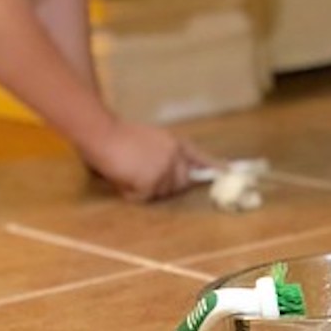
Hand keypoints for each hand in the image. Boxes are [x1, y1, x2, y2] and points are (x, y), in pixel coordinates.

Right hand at [84, 120, 215, 201]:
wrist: (102, 133)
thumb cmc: (116, 135)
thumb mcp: (148, 139)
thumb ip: (163, 153)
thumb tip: (169, 171)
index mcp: (174, 143)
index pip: (199, 156)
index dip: (213, 166)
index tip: (228, 172)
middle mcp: (175, 156)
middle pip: (180, 183)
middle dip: (163, 184)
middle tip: (139, 174)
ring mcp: (165, 169)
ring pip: (160, 193)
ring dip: (143, 187)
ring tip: (126, 170)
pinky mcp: (152, 181)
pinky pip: (143, 197)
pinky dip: (130, 191)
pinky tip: (122, 176)